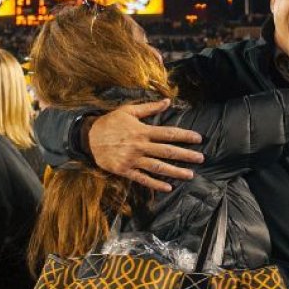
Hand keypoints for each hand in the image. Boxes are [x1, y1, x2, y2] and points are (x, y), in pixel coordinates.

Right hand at [88, 99, 203, 191]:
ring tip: (190, 175)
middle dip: (186, 155)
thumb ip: (149, 108)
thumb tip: (168, 101)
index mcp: (142, 131)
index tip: (198, 139)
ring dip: (175, 171)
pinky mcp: (125, 170)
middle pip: (167, 151)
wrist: (87, 137)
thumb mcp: (128, 111)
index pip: (169, 133)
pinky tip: (168, 187)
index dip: (185, 136)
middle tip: (201, 158)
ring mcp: (132, 160)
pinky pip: (143, 179)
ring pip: (158, 167)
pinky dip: (155, 184)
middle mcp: (140, 146)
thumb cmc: (109, 122)